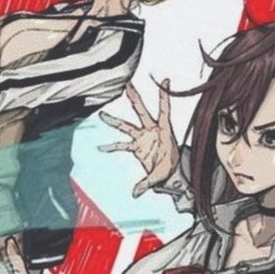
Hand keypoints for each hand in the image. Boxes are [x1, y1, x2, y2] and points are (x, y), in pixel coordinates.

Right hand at [99, 79, 178, 197]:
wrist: (172, 174)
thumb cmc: (172, 169)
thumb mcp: (161, 175)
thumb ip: (147, 183)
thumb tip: (135, 194)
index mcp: (164, 131)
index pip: (164, 110)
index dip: (163, 95)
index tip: (166, 80)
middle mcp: (152, 131)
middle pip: (141, 111)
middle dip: (134, 98)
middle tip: (127, 85)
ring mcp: (143, 138)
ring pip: (127, 126)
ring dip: (114, 121)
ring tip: (102, 115)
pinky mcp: (137, 147)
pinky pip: (122, 145)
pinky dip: (112, 147)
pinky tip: (102, 147)